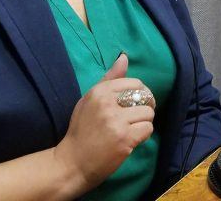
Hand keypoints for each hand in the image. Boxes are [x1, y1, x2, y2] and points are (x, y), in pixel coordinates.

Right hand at [53, 53, 155, 191]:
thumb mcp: (89, 101)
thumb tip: (124, 57)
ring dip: (145, 122)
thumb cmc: (81, 131)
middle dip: (146, 107)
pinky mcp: (124, 139)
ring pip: (148, 114)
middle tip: (137, 117)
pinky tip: (133, 139)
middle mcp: (107, 103)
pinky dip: (144, 135)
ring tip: (134, 129)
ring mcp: (116, 121)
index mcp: (99, 91)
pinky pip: (147, 129)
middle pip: (144, 97)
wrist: (72, 162)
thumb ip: (108, 80)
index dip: (140, 93)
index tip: (135, 104)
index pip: (134, 83)